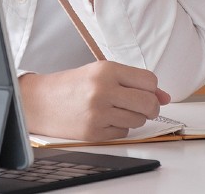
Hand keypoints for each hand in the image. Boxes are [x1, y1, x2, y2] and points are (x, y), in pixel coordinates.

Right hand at [18, 61, 171, 141]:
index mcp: (106, 70)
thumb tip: (165, 96)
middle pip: (149, 103)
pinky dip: (119, 128)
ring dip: (133, 118)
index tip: (145, 91)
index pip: (149, 81)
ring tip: (116, 110)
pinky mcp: (94, 132)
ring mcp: (99, 113)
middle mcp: (103, 90)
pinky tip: (104, 120)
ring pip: (138, 120)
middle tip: (141, 106)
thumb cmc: (71, 85)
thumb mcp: (100, 73)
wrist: (39, 101)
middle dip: (150, 107)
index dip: (152, 89)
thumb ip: (133, 82)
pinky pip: (123, 133)